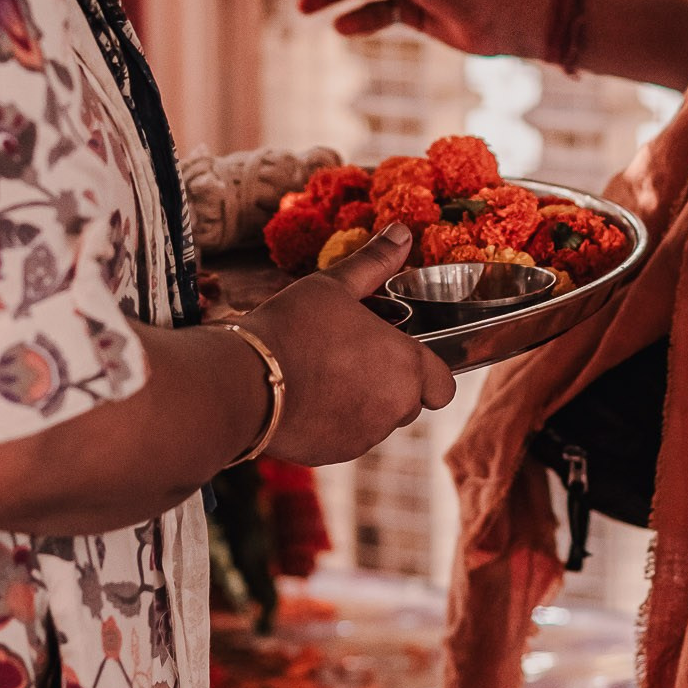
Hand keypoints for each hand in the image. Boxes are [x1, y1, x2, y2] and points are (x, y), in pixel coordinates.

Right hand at [246, 223, 455, 462]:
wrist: (244, 382)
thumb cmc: (293, 328)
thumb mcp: (334, 286)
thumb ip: (374, 262)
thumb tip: (402, 233)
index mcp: (406, 367)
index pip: (443, 386)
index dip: (429, 372)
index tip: (402, 355)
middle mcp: (394, 408)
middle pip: (409, 402)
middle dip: (390, 384)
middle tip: (354, 356)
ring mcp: (365, 436)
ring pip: (377, 421)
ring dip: (363, 403)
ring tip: (324, 374)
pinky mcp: (334, 454)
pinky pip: (346, 437)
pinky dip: (335, 421)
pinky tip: (306, 396)